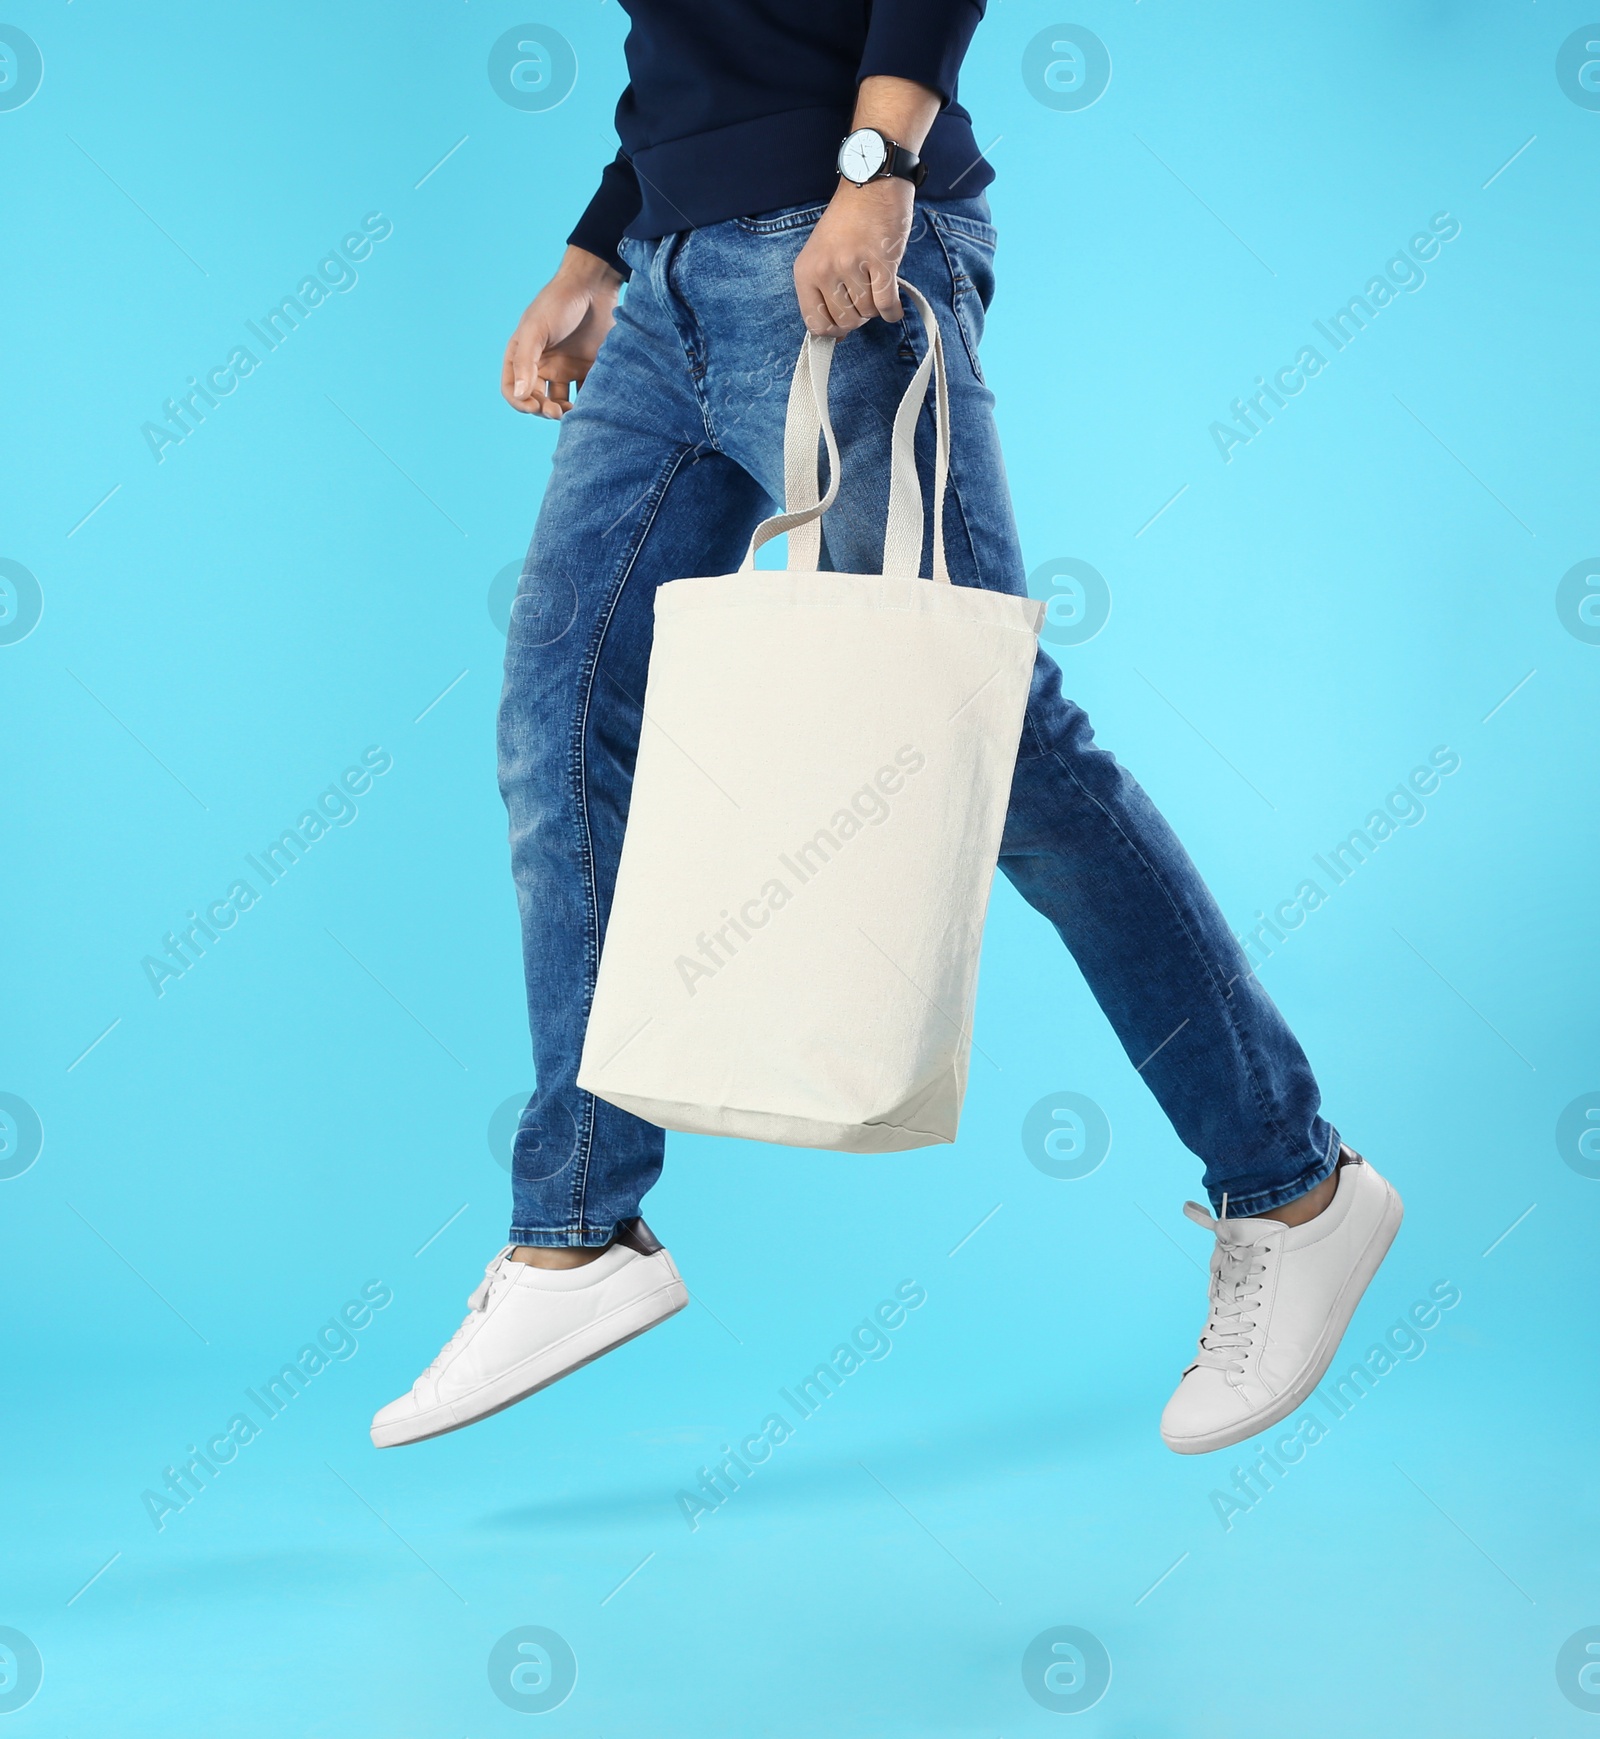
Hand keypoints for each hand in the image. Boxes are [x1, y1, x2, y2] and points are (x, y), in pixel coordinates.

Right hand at [501, 246, 622, 417]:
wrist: (593, 286)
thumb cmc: (558, 303)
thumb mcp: (536, 330)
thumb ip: (525, 362)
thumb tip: (519, 396)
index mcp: (523, 355)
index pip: (512, 389)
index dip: (519, 403)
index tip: (534, 407)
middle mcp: (542, 365)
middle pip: (536, 399)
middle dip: (543, 410)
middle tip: (557, 412)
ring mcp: (565, 367)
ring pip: (560, 401)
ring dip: (563, 411)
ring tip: (573, 412)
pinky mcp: (588, 368)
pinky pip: (585, 393)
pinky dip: (587, 403)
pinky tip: (591, 404)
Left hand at [793, 178, 913, 336]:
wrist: (872, 183)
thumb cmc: (848, 221)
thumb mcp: (823, 255)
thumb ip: (824, 295)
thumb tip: (836, 338)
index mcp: (806, 271)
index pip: (815, 323)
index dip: (833, 329)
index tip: (843, 321)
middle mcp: (826, 269)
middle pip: (846, 321)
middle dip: (859, 316)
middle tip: (864, 295)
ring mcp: (852, 266)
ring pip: (868, 313)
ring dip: (876, 306)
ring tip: (875, 284)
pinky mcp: (881, 262)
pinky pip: (887, 305)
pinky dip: (892, 311)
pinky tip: (893, 305)